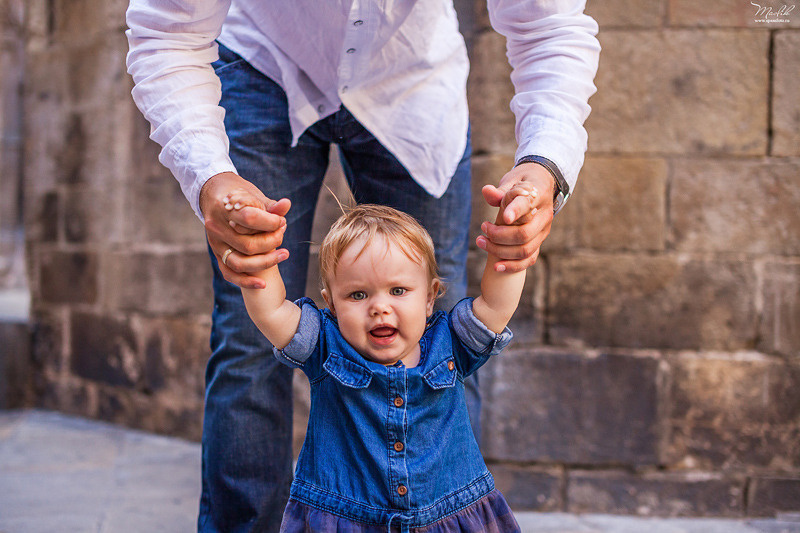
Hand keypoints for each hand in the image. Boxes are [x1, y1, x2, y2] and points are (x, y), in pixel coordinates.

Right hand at [200, 172, 290, 288]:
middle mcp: (216, 228)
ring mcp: (215, 244)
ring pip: (239, 263)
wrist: (214, 194)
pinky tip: (262, 284)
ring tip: (284, 254)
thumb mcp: (253, 195)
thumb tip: (287, 204)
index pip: (250, 219)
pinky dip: (245, 281)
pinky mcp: (217, 254)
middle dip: (271, 242)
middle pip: (247, 245)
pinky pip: (229, 273)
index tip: (282, 221)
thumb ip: (270, 206)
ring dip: (265, 262)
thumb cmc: (238, 194)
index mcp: (224, 208)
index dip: (271, 223)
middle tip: (283, 233)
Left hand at [477, 162, 555, 271]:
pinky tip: (496, 267)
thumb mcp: (512, 179)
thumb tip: (486, 191)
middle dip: (499, 236)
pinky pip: (529, 259)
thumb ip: (500, 190)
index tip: (504, 218)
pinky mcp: (539, 242)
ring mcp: (543, 232)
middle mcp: (544, 216)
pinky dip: (513, 266)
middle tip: (483, 228)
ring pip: (525, 250)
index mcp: (538, 195)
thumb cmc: (522, 182)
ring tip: (481, 242)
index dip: (516, 211)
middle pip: (524, 234)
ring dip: (500, 250)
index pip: (527, 204)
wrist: (541, 186)